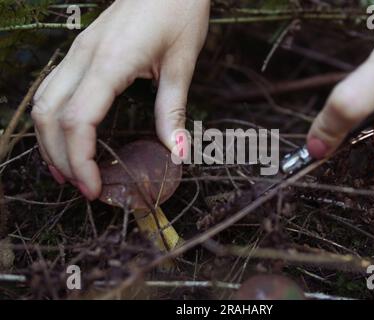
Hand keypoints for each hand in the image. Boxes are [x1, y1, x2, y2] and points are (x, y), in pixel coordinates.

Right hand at [32, 0, 209, 199]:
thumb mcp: (181, 63)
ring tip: (67, 171)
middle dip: (61, 158)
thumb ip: (172, 110)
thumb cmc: (178, 11)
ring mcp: (78, 52)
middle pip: (49, 116)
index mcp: (108, 62)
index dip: (80, 161)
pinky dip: (53, 120)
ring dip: (49, 141)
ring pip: (43, 102)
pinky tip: (66, 137)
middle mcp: (83, 57)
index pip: (77, 121)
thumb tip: (176, 152)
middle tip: (83, 187)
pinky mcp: (82, 51)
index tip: (94, 188)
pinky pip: (53, 89)